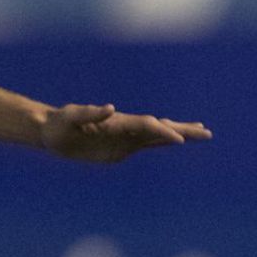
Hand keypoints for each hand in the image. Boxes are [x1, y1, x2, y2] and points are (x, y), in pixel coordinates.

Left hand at [40, 104, 211, 162]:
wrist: (51, 131)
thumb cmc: (59, 124)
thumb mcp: (70, 118)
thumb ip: (89, 113)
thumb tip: (110, 108)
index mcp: (117, 121)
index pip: (146, 126)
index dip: (163, 132)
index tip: (179, 140)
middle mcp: (125, 127)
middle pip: (159, 128)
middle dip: (182, 129)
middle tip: (206, 132)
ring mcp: (125, 137)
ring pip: (157, 136)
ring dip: (178, 134)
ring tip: (200, 133)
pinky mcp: (120, 148)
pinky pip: (146, 145)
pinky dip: (162, 143)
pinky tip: (175, 142)